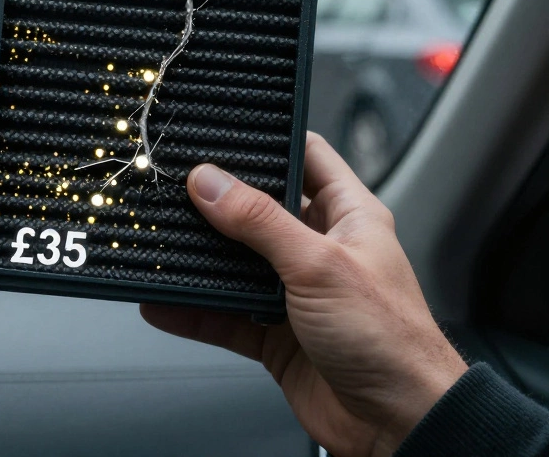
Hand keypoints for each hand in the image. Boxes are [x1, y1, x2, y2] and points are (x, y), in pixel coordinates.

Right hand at [141, 132, 467, 456]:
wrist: (398, 424)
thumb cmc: (392, 342)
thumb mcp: (319, 265)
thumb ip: (259, 222)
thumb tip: (210, 183)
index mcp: (348, 217)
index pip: (307, 158)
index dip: (268, 141)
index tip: (222, 133)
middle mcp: (320, 249)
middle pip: (258, 211)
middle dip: (217, 204)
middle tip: (174, 189)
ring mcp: (295, 292)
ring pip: (235, 265)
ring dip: (199, 261)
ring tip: (160, 244)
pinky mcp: (274, 334)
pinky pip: (224, 314)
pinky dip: (193, 310)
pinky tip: (163, 303)